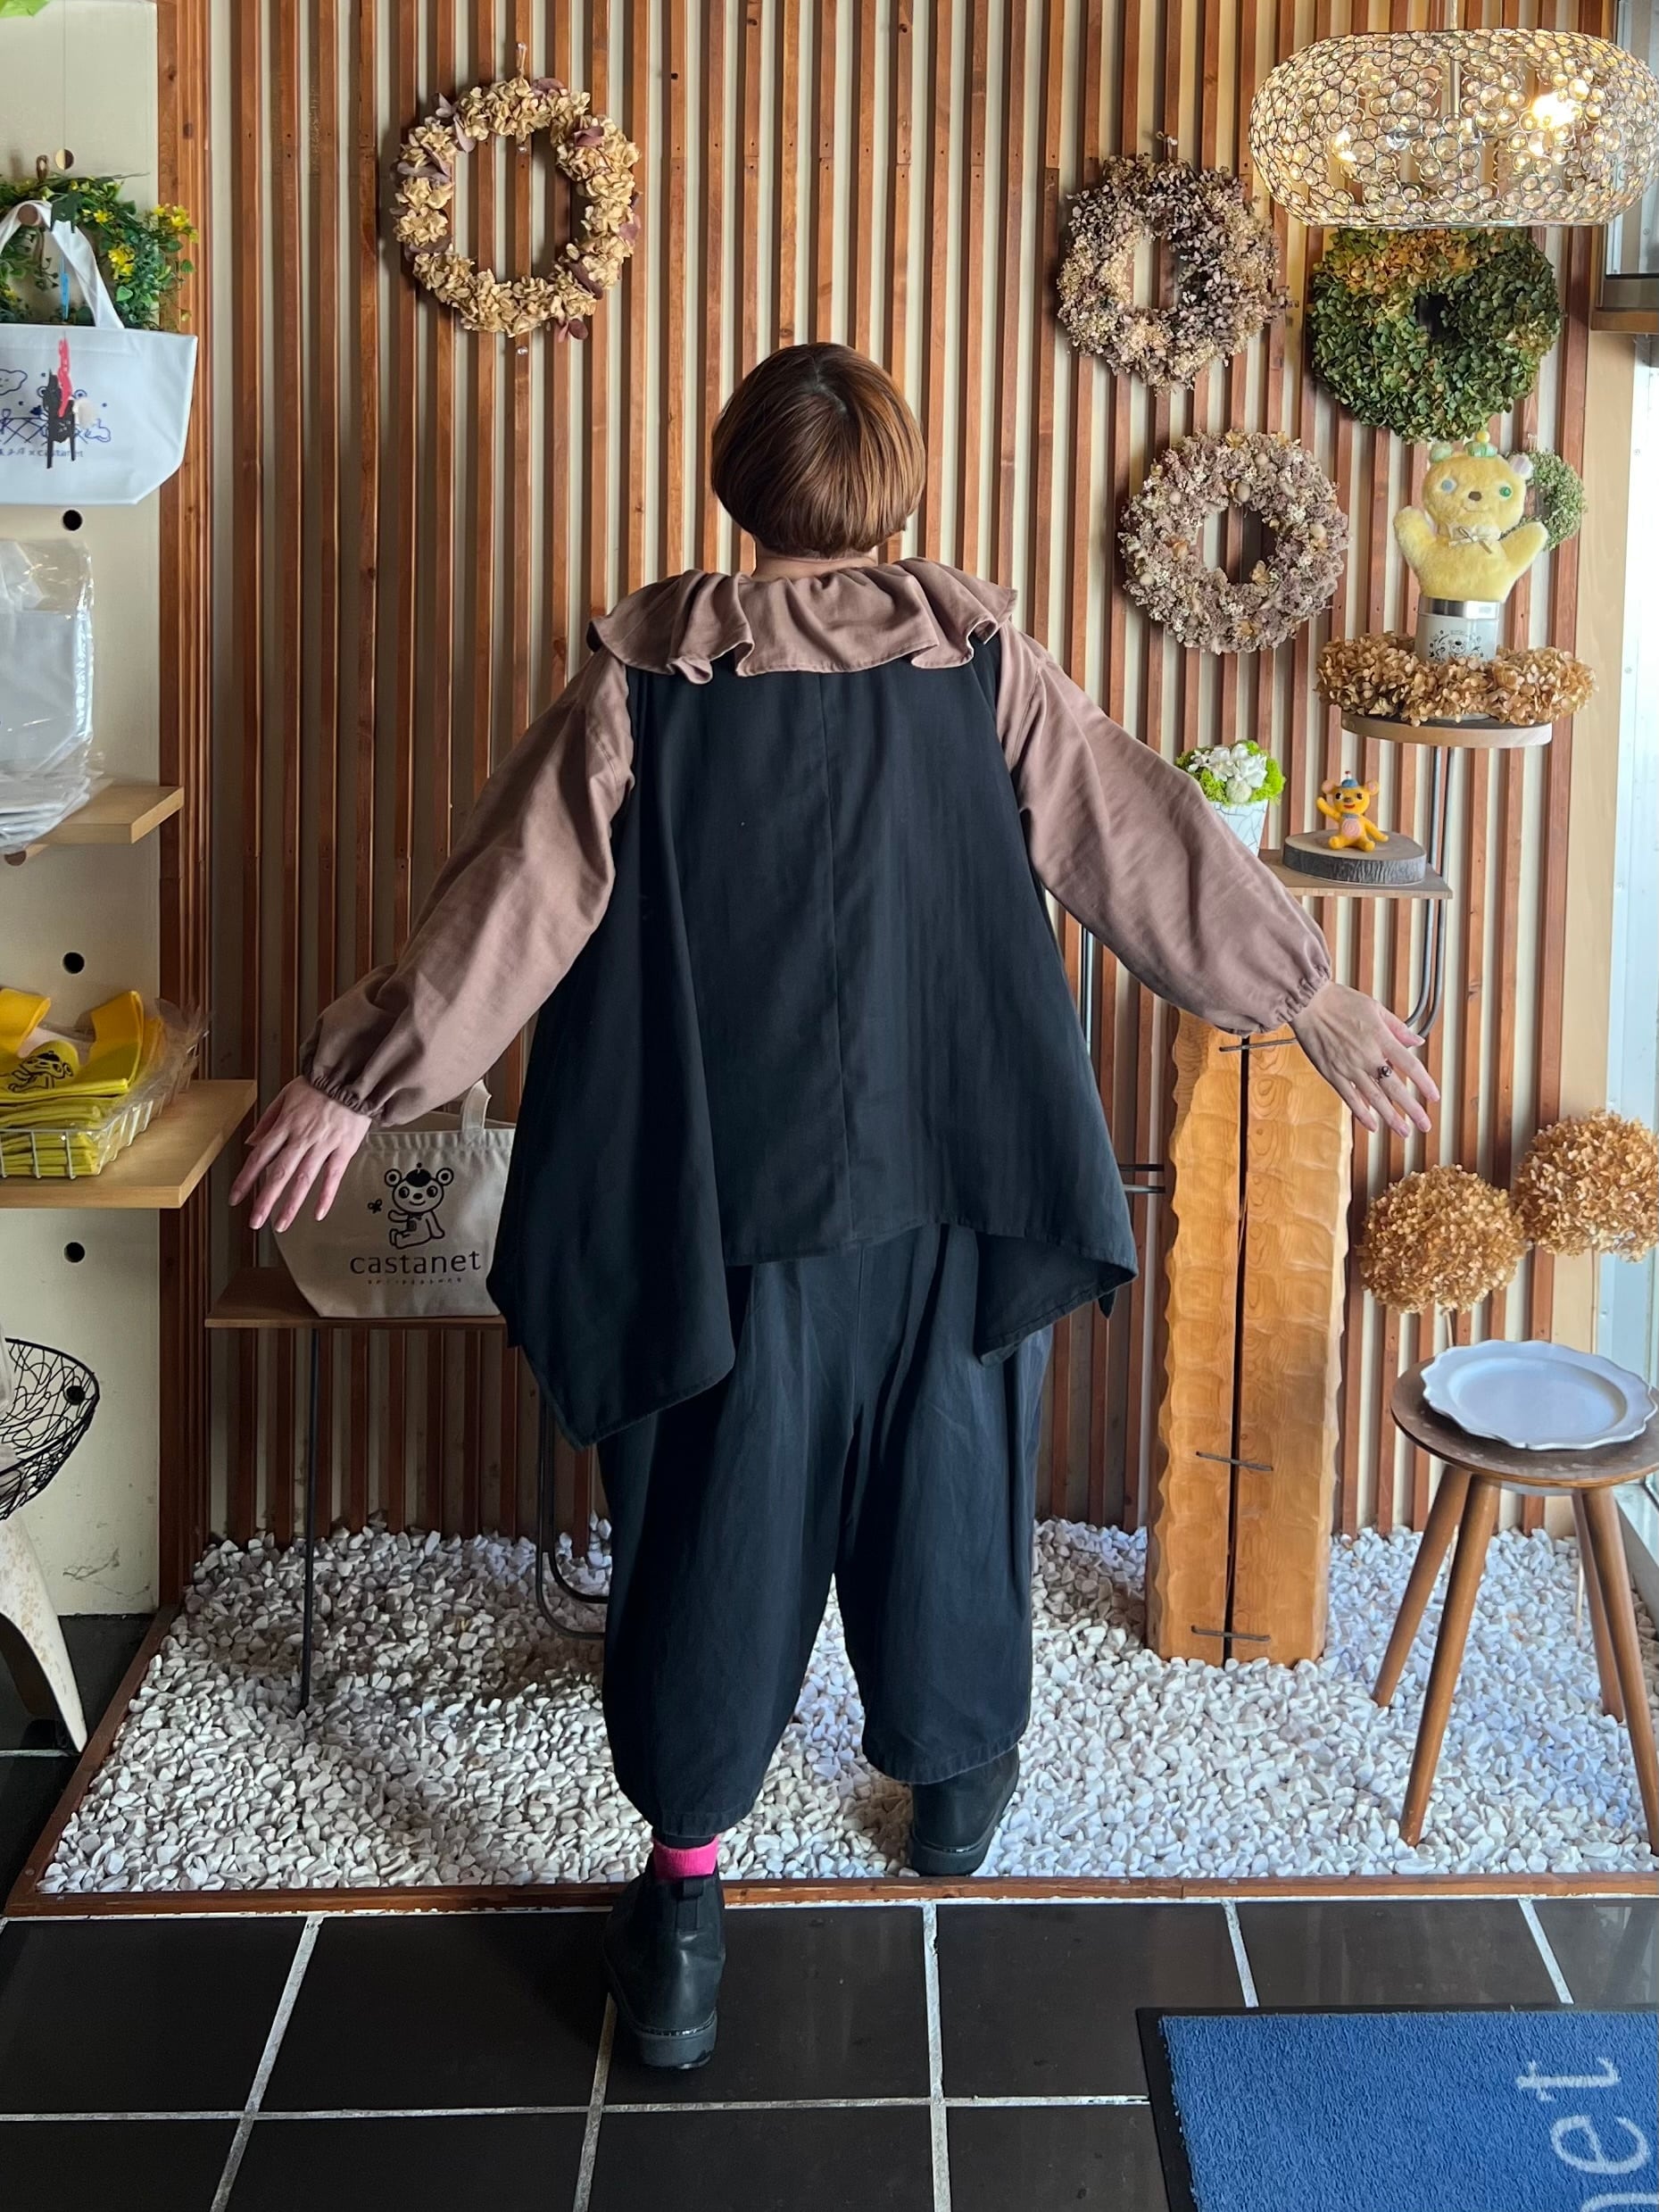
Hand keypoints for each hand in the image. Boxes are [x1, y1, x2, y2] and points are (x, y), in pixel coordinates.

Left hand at [230, 1079, 372, 1230]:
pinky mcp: (344, 1149)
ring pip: (304, 1179)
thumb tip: (251, 1142)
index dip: (246, 1179)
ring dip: (291, 1204)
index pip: (260, 1157)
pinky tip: (317, 1213)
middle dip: (265, 1200)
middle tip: (254, 1222)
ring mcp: (323, 1145)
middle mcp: (301, 1138)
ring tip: (281, 1225)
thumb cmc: (319, 1085)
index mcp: (285, 1125)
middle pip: (279, 1173)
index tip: (235, 1197)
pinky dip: (325, 1196)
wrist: (351, 1077)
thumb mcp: (286, 1095)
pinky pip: (333, 1176)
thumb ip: (268, 1120)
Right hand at [1289, 981, 1438, 1139]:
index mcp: (1381, 1038)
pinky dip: (1362, 1114)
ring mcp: (1349, 1067)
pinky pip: (1350, 1098)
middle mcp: (1367, 1056)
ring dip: (1391, 1118)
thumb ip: (1397, 1027)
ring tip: (1404, 1132)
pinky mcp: (1332, 1074)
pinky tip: (1372, 1125)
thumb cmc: (1340, 1001)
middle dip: (1412, 1110)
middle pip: (1395, 1088)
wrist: (1308, 1002)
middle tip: (1424, 1125)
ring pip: (1374, 1098)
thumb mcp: (1375, 1007)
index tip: (1434, 1097)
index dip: (1424, 1083)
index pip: (1410, 1065)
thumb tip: (1416, 1041)